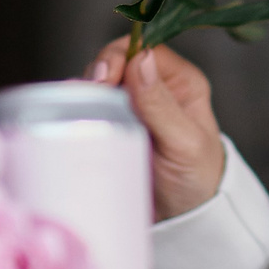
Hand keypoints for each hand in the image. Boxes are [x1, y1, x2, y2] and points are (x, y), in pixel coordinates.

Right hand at [87, 38, 223, 220]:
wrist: (187, 220)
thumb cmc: (197, 179)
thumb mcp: (184, 142)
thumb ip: (162, 104)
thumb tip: (141, 59)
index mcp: (178, 81)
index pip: (142, 48)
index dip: (118, 56)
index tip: (103, 79)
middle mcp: (152, 88)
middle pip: (114, 62)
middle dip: (97, 74)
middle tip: (89, 96)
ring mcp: (130, 108)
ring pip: (98, 85)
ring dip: (84, 93)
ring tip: (78, 110)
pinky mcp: (112, 128)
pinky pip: (89, 110)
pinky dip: (77, 111)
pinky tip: (71, 120)